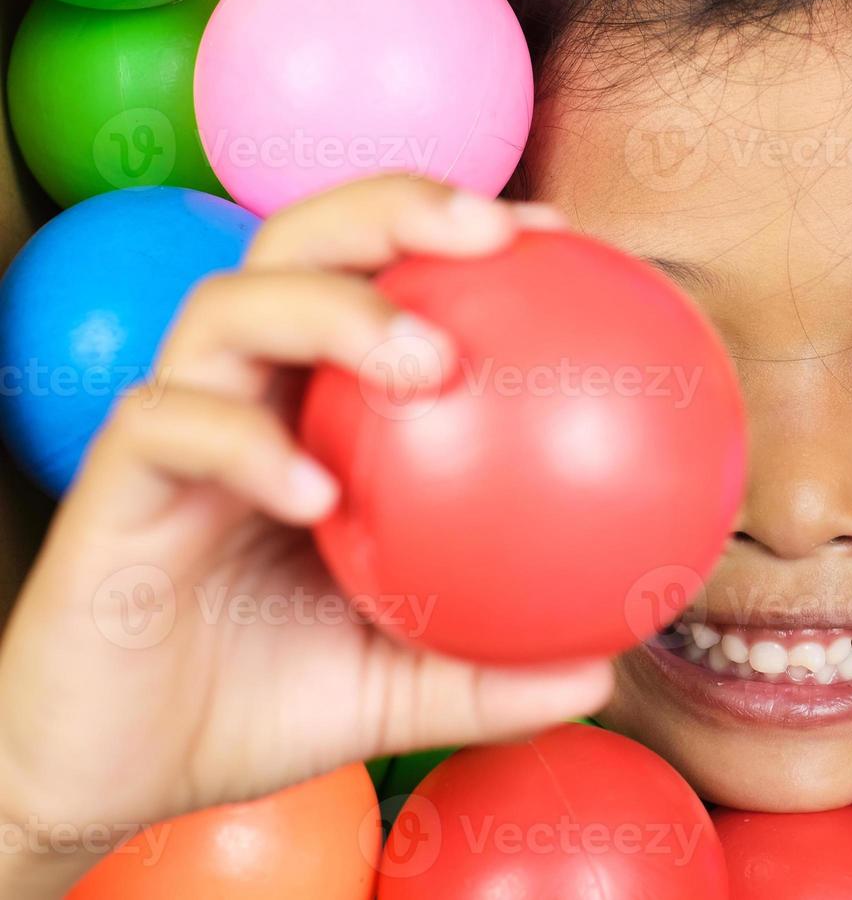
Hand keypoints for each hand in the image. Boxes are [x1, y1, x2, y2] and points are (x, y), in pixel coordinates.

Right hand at [0, 177, 613, 894]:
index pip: (381, 279)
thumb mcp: (402, 686)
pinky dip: (248, 447)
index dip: (455, 233)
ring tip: (429, 358)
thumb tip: (604, 668)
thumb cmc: (263, 702)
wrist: (120, 774)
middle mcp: (249, 393)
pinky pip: (172, 429)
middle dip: (394, 210)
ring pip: (230, 307)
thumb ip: (491, 670)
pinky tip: (318, 494)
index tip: (554, 229)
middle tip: (494, 234)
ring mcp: (177, 429)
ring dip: (333, 312)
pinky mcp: (113, 485)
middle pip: (302, 244)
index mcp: (315, 409)